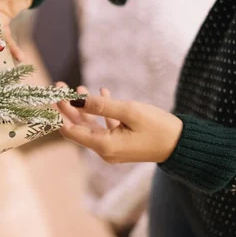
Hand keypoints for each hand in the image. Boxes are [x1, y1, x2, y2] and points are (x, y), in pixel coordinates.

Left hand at [56, 84, 182, 163]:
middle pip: (78, 126)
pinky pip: (105, 126)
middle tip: (60, 86)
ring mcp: (112, 148)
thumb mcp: (129, 111)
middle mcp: (104, 150)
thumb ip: (101, 106)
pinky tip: (101, 93)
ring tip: (79, 87)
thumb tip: (75, 99)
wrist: (183, 144)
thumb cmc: (159, 127)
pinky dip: (101, 111)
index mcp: (104, 145)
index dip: (59, 112)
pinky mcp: (121, 143)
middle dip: (69, 106)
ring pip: (91, 125)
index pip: (70, 130)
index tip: (53, 96)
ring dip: (84, 106)